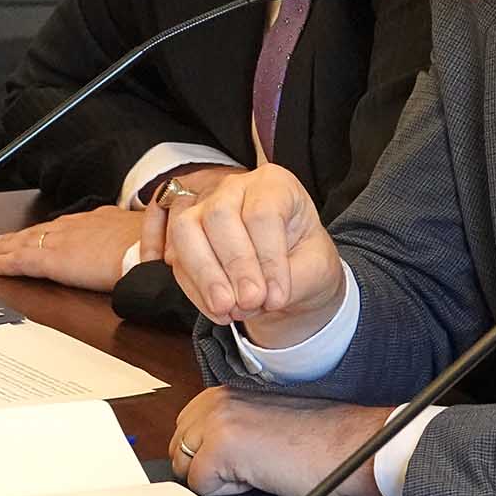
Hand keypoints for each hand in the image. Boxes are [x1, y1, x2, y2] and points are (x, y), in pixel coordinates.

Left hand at [0, 205, 142, 291]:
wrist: (151, 250)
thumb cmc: (155, 247)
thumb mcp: (148, 237)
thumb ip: (137, 240)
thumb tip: (147, 248)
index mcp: (100, 220)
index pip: (67, 225)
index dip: (49, 230)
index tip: (41, 233)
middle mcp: (77, 225)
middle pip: (40, 230)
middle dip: (19, 236)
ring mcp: (62, 241)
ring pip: (24, 242)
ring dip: (4, 246)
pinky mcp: (52, 260)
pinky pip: (20, 260)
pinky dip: (2, 261)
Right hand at [148, 163, 343, 342]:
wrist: (289, 272)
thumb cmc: (305, 259)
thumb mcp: (318, 267)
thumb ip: (294, 278)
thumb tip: (259, 297)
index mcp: (275, 184)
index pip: (263, 212)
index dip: (268, 258)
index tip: (277, 296)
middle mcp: (235, 188)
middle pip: (219, 215)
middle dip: (234, 264)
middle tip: (251, 302)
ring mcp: (203, 208)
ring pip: (186, 230)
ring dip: (205, 275)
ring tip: (227, 310)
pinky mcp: (185, 237)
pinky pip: (177, 259)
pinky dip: (195, 290)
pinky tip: (219, 311)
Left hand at [168, 386, 386, 495]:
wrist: (348, 445)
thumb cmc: (317, 440)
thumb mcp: (261, 422)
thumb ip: (227, 428)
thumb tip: (199, 453)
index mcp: (224, 392)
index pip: (185, 433)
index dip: (210, 457)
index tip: (240, 458)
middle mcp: (216, 400)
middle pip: (179, 451)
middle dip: (207, 468)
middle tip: (252, 464)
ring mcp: (217, 420)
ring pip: (187, 469)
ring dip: (218, 479)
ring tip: (257, 467)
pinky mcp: (223, 446)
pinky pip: (202, 486)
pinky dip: (229, 491)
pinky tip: (260, 474)